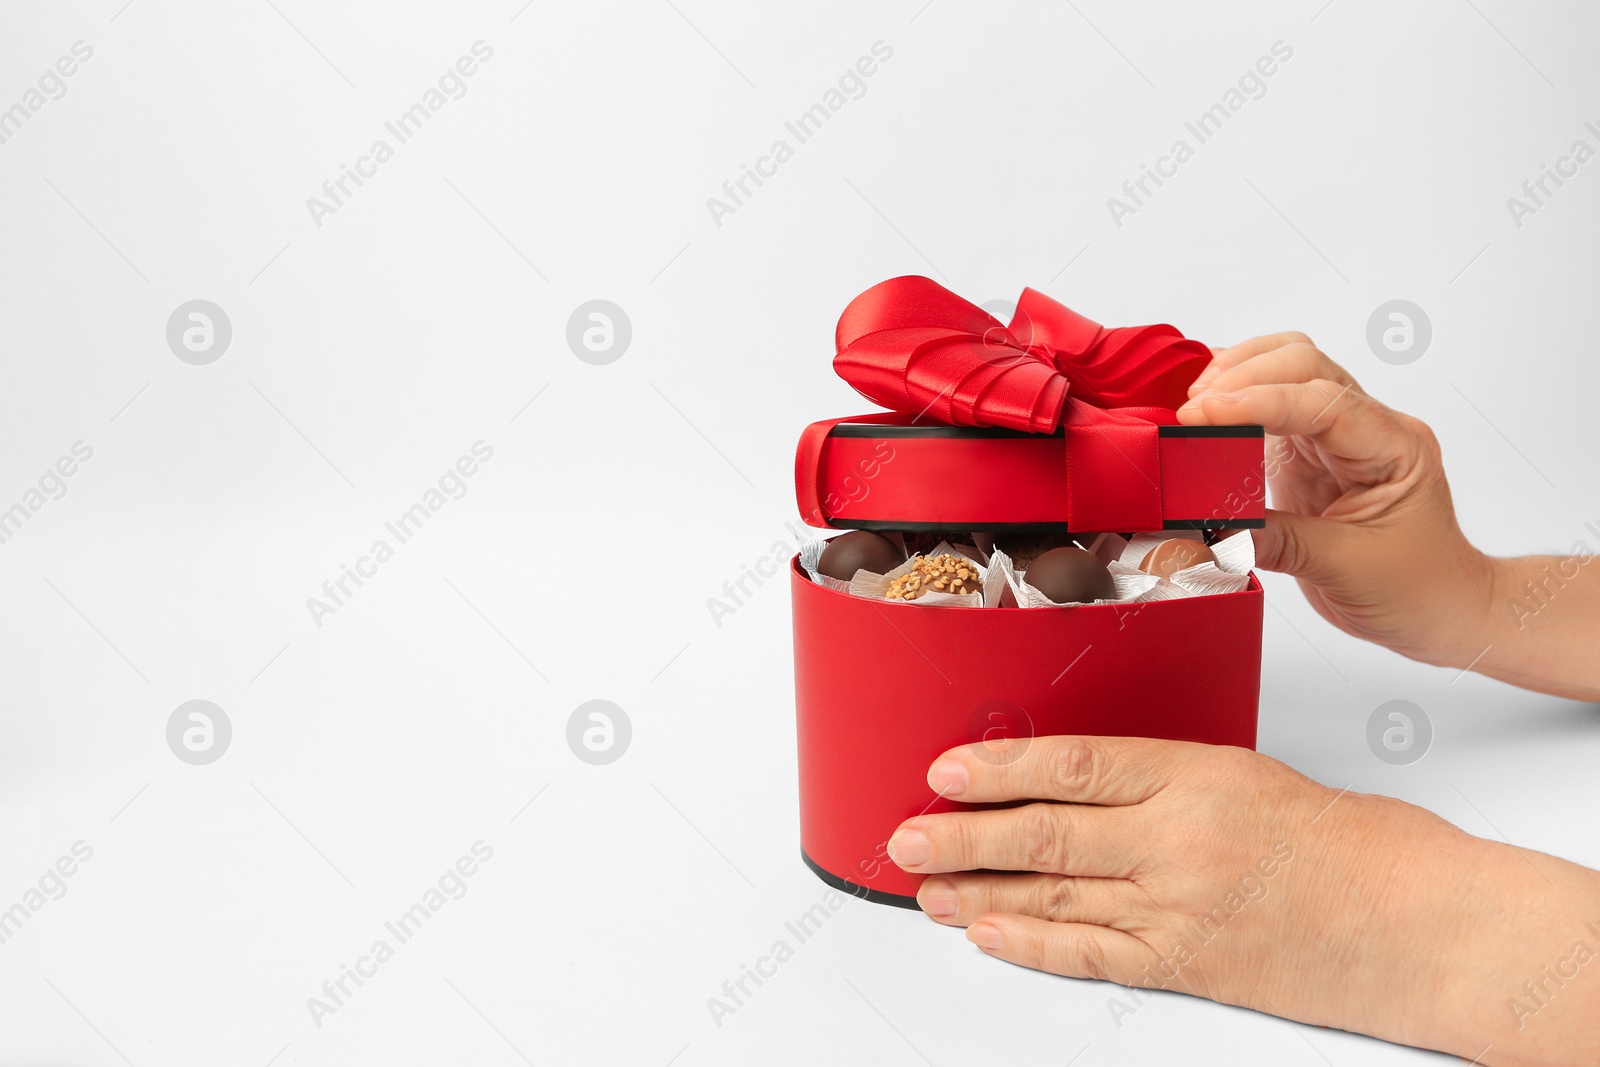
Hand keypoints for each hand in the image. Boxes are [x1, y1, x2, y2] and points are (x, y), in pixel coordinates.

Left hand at [890, 736, 1599, 1065]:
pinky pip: (1090, 954)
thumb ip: (1160, 779)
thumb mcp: (1247, 774)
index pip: (1073, 764)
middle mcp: (1179, 840)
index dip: (998, 768)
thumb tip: (1070, 784)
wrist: (1417, 922)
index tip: (944, 770)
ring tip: (925, 888)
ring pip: (1054, 894)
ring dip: (978, 892)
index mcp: (1195, 774)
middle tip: (906, 837)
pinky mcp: (1186, 963)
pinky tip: (987, 933)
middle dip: (963, 836)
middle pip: (1046, 833)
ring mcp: (1179, 907)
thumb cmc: (1346, 843)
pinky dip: (1030, 943)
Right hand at [1175, 333, 1491, 667]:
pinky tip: (1206, 416)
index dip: (1257, 401)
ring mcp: (1337, 438)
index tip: (1202, 414)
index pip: (1321, 402)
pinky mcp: (1309, 455)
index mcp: (1393, 448)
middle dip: (1242, 376)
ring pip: (1287, 372)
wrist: (1440, 608)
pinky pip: (1270, 409)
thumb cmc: (1416, 589)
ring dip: (1237, 377)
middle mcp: (1367, 429)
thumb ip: (1277, 542)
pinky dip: (1235, 403)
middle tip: (1190, 411)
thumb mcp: (1345, 570)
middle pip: (1303, 364)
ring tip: (1193, 403)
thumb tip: (1212, 529)